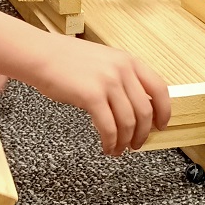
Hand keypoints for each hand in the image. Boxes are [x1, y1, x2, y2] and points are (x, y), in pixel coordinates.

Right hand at [28, 36, 169, 155]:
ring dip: (125, 141)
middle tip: (137, 144)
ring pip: (128, 122)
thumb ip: (122, 78)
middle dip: (143, 133)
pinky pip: (109, 127)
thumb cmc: (66, 59)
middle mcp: (122, 70)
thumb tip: (136, 105)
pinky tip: (106, 147)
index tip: (161, 125)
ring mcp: (107, 82)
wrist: (40, 55)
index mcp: (128, 60)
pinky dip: (110, 142)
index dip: (164, 111)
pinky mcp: (91, 96)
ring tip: (119, 149)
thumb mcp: (104, 61)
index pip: (158, 88)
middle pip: (145, 111)